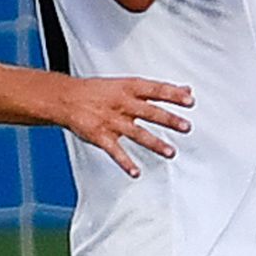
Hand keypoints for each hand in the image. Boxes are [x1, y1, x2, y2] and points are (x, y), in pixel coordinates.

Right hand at [59, 75, 193, 177]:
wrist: (66, 98)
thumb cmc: (99, 91)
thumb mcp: (128, 84)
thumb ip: (158, 90)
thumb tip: (186, 90)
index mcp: (130, 88)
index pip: (156, 90)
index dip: (173, 95)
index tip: (190, 101)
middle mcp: (122, 104)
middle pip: (149, 112)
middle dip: (169, 120)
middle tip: (186, 127)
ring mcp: (111, 121)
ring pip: (136, 133)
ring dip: (154, 143)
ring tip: (171, 152)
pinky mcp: (101, 136)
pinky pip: (115, 151)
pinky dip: (125, 162)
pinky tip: (136, 172)